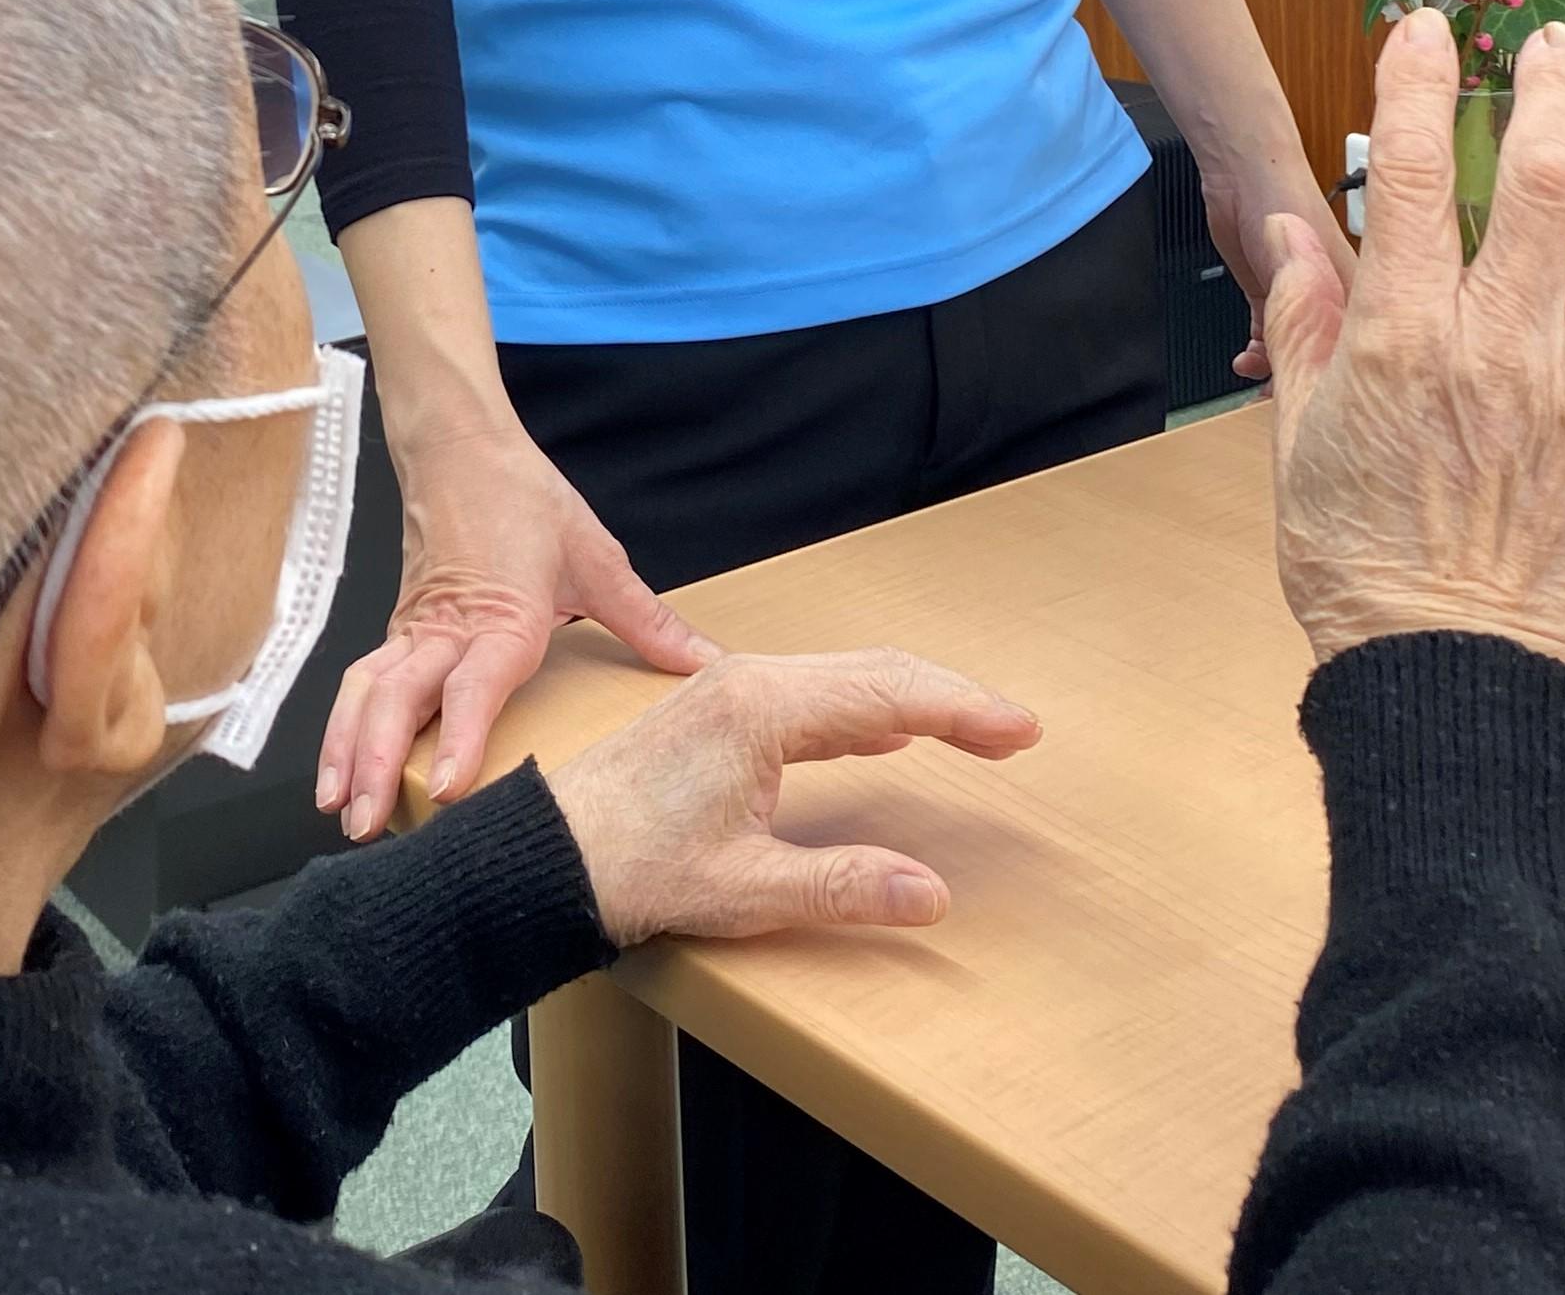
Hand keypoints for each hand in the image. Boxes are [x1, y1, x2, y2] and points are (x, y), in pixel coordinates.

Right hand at [319, 422, 716, 839]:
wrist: (461, 446)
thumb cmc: (525, 498)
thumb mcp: (597, 556)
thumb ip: (648, 619)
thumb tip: (708, 664)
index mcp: (502, 615)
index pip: (476, 683)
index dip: (462, 735)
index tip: (449, 787)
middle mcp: (447, 629)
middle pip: (399, 698)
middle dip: (377, 762)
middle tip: (365, 823)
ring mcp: (415, 629)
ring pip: (368, 692)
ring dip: (347, 749)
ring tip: (338, 809)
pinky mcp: (400, 628)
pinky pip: (364, 680)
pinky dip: (344, 724)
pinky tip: (337, 767)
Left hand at [544, 649, 1040, 945]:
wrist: (543, 855)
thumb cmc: (632, 870)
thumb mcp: (745, 891)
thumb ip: (843, 888)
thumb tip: (932, 894)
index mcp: (764, 709)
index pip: (890, 695)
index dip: (964, 711)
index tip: (1022, 729)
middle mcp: (751, 681)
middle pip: (877, 671)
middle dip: (952, 698)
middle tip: (1017, 731)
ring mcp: (733, 690)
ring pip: (848, 678)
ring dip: (914, 701)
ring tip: (974, 732)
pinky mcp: (719, 710)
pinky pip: (816, 694)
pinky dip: (870, 710)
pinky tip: (889, 736)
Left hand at [1203, 162, 1355, 380]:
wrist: (1240, 174)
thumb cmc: (1288, 201)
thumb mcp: (1312, 263)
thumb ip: (1319, 315)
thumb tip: (1326, 368)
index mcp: (1364, 291)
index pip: (1366, 350)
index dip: (1353, 381)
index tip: (1342, 407)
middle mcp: (1335, 299)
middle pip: (1327, 357)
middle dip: (1312, 384)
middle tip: (1293, 401)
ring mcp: (1298, 299)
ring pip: (1293, 352)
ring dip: (1277, 371)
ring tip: (1261, 385)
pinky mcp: (1266, 295)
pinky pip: (1265, 337)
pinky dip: (1256, 355)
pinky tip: (1245, 361)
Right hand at [1261, 10, 1564, 668]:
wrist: (1447, 671)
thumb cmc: (1359, 561)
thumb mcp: (1298, 433)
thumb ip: (1303, 320)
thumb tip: (1292, 233)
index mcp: (1404, 337)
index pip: (1419, 175)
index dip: (1420, 86)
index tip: (1423, 32)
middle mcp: (1503, 345)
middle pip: (1545, 180)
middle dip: (1550, 88)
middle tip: (1548, 42)